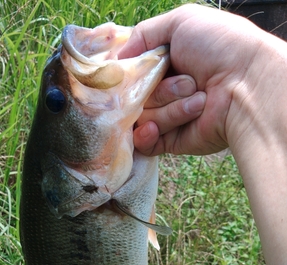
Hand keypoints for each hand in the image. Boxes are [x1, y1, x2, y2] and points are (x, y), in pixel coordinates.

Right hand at [119, 4, 266, 155]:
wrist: (247, 86)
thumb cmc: (220, 48)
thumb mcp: (182, 21)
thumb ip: (144, 34)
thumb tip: (118, 58)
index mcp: (167, 64)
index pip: (132, 72)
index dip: (128, 73)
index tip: (128, 71)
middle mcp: (165, 91)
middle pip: (134, 96)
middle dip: (158, 88)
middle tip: (188, 81)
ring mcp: (168, 117)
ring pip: (142, 117)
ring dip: (168, 107)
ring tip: (199, 99)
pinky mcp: (172, 141)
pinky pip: (144, 143)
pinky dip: (148, 135)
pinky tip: (156, 129)